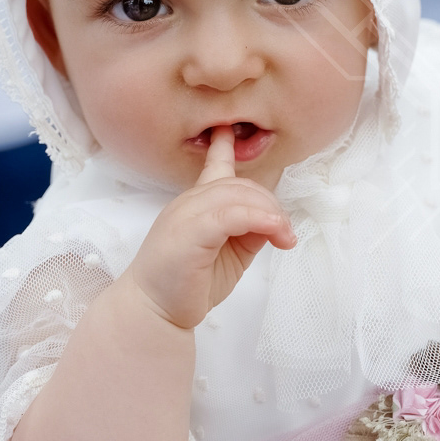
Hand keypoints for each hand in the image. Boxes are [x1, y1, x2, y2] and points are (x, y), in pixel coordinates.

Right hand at [125, 127, 296, 330]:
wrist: (154, 311)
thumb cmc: (188, 284)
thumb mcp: (230, 252)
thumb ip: (249, 231)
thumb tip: (274, 221)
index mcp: (197, 203)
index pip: (213, 165)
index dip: (225, 146)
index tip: (229, 128)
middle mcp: (190, 202)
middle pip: (242, 185)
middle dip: (271, 205)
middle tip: (285, 233)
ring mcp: (187, 214)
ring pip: (239, 195)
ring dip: (270, 214)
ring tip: (283, 236)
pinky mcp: (190, 232)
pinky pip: (230, 214)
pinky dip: (257, 219)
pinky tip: (274, 231)